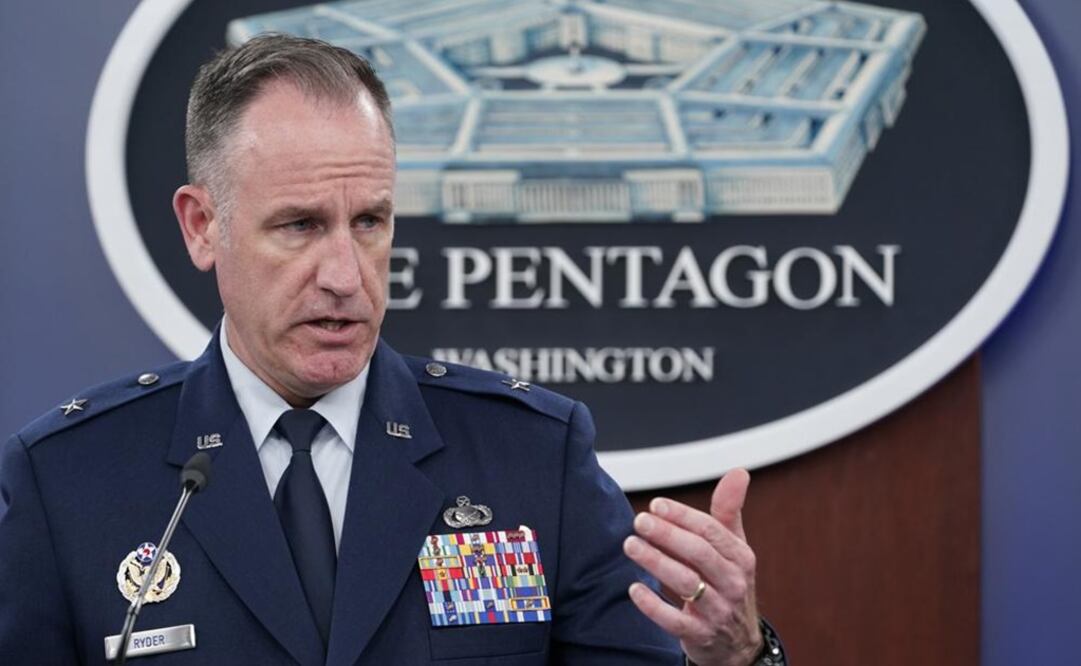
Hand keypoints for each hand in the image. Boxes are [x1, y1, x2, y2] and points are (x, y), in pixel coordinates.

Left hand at [623, 469, 762, 665]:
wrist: (737, 643)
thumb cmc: (729, 584)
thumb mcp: (734, 548)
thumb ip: (729, 510)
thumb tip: (739, 472)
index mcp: (741, 558)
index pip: (711, 531)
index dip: (682, 516)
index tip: (656, 505)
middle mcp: (733, 583)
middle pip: (699, 554)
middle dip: (667, 535)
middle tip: (639, 521)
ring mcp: (718, 611)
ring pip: (686, 583)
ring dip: (656, 562)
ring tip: (630, 545)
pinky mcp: (700, 635)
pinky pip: (675, 620)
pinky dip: (653, 605)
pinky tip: (634, 588)